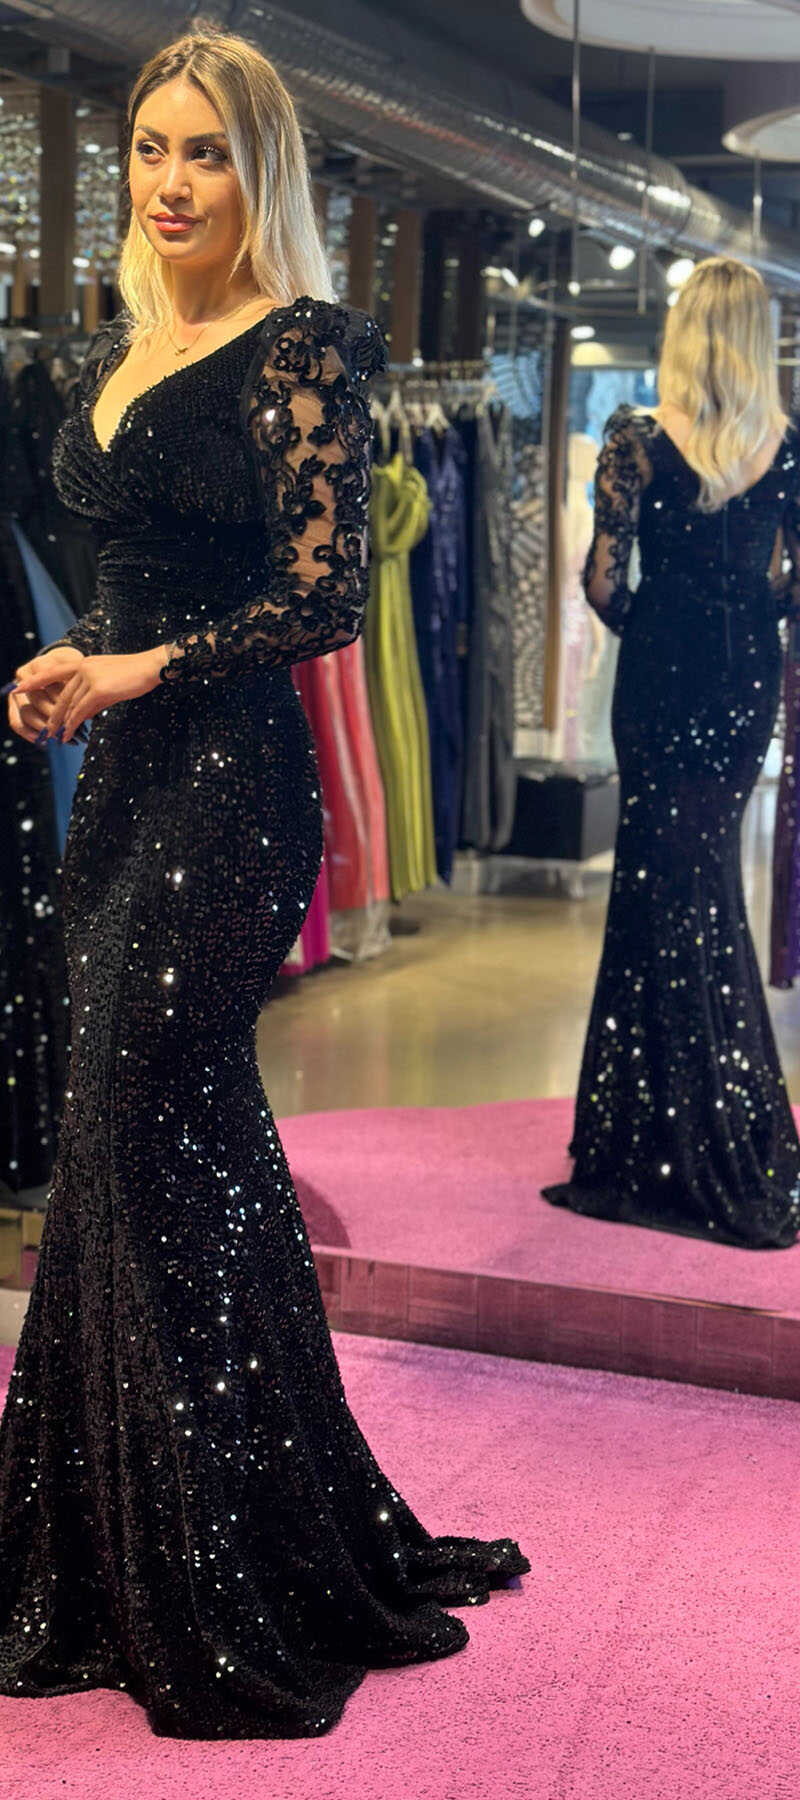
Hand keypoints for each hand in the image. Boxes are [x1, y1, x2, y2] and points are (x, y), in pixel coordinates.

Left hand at [12, 646, 166, 743]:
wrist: (152, 667)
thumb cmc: (135, 675)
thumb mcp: (109, 684)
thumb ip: (93, 696)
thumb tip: (81, 715)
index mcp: (84, 663)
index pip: (54, 671)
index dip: (35, 680)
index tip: (19, 687)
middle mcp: (84, 667)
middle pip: (61, 694)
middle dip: (52, 714)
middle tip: (44, 729)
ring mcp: (90, 677)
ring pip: (70, 705)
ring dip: (61, 723)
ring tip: (55, 737)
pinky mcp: (99, 689)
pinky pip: (81, 710)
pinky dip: (72, 723)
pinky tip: (68, 733)